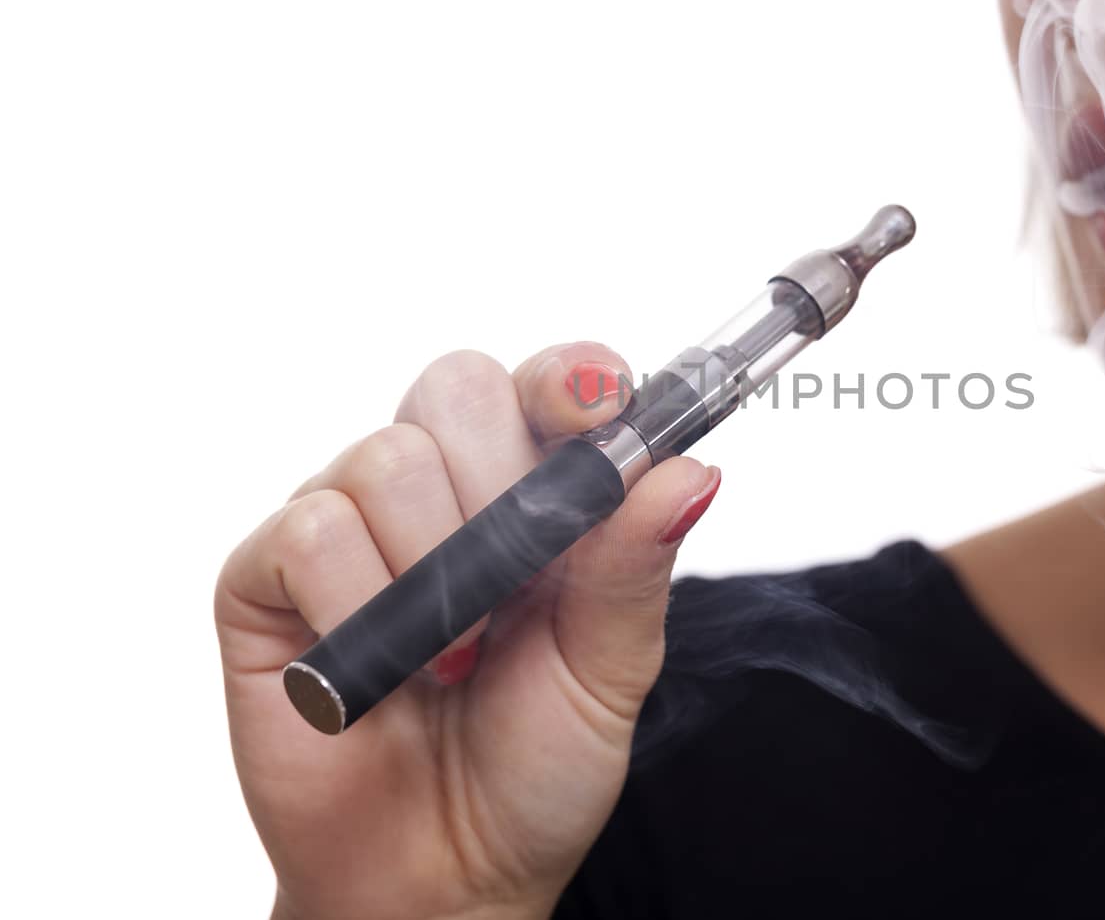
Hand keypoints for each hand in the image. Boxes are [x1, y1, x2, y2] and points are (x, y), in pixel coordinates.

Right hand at [216, 344, 719, 918]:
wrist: (446, 880)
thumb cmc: (534, 770)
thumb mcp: (612, 672)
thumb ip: (635, 566)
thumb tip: (690, 471)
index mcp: (533, 495)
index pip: (546, 384)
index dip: (572, 379)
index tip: (596, 412)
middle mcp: (440, 492)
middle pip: (457, 385)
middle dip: (500, 481)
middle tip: (518, 582)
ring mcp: (351, 525)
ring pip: (387, 456)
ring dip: (438, 569)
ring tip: (457, 657)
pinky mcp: (269, 577)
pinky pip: (311, 530)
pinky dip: (359, 604)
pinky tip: (381, 668)